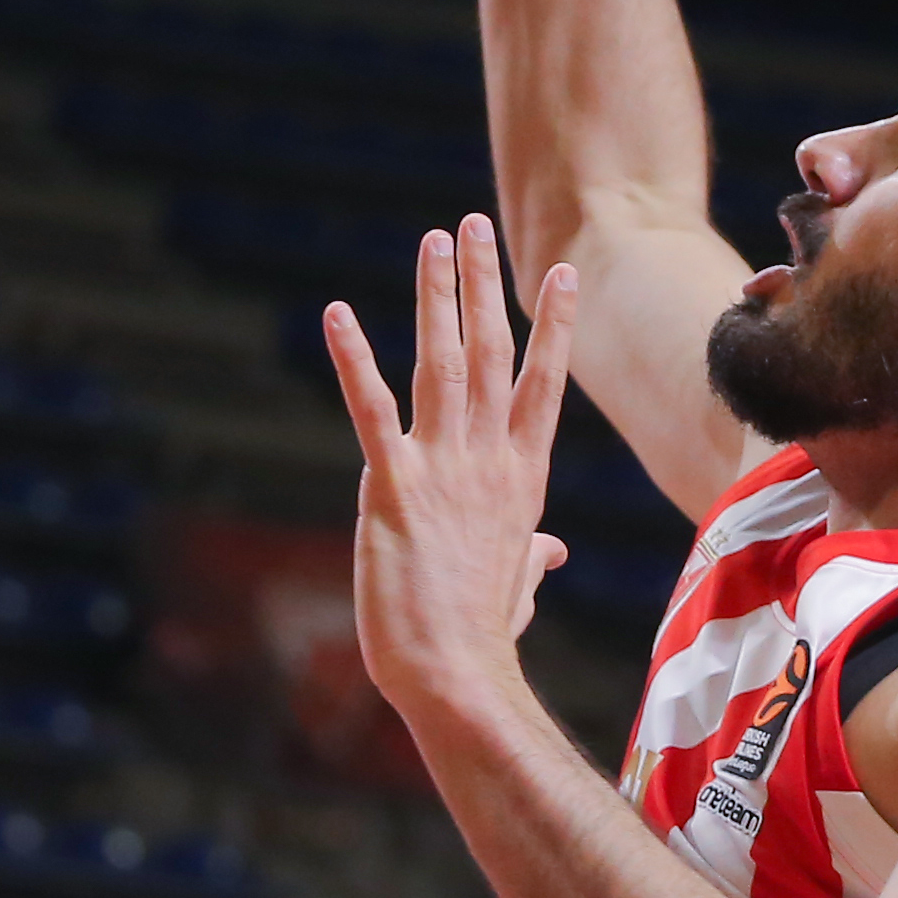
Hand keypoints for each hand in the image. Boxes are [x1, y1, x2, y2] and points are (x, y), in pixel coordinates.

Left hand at [323, 218, 575, 732]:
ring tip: (434, 240)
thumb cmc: (483, 637)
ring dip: (438, 296)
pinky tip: (338, 313)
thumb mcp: (517, 583)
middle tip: (471, 224)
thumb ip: (532, 554)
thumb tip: (551, 552)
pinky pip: (371, 409)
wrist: (456, 673)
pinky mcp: (392, 486)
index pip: (542, 384)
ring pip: (442, 362)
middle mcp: (490, 460)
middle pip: (491, 352)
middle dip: (482, 284)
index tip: (559, 273)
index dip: (553, 324)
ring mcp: (444, 468)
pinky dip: (353, 357)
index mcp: (522, 478)